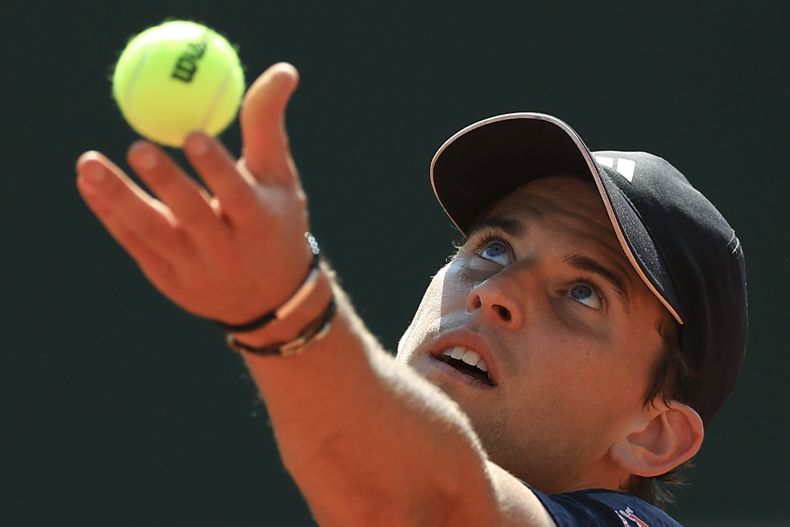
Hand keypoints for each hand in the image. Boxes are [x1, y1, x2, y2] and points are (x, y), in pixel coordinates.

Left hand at [76, 63, 311, 325]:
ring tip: (87, 164)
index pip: (237, 195)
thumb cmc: (274, 223)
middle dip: (166, 184)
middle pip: (192, 216)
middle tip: (138, 147)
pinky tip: (88, 185)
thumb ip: (267, 127)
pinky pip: (134, 244)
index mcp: (258, 222)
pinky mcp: (168, 281)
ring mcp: (195, 270)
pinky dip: (110, 214)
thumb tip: (282, 71)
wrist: (270, 297)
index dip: (216, 168)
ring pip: (153, 234)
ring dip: (119, 199)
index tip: (195, 135)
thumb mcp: (279, 178)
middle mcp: (227, 250)